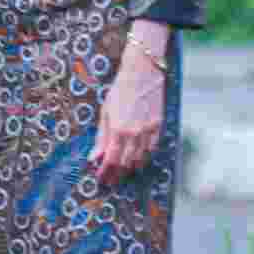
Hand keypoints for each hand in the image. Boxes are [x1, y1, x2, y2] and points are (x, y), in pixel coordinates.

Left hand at [92, 45, 167, 185]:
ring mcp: (149, 131)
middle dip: (117, 174)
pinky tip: (138, 160)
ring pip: (140, 159)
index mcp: (118, 129)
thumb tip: (94, 157)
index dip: (105, 172)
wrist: (143, 74)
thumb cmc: (121, 90)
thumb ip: (101, 137)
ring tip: (123, 173)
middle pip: (126, 163)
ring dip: (131, 168)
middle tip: (111, 180)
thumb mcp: (105, 112)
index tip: (101, 179)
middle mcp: (134, 133)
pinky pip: (152, 149)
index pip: (111, 160)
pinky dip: (144, 157)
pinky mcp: (159, 127)